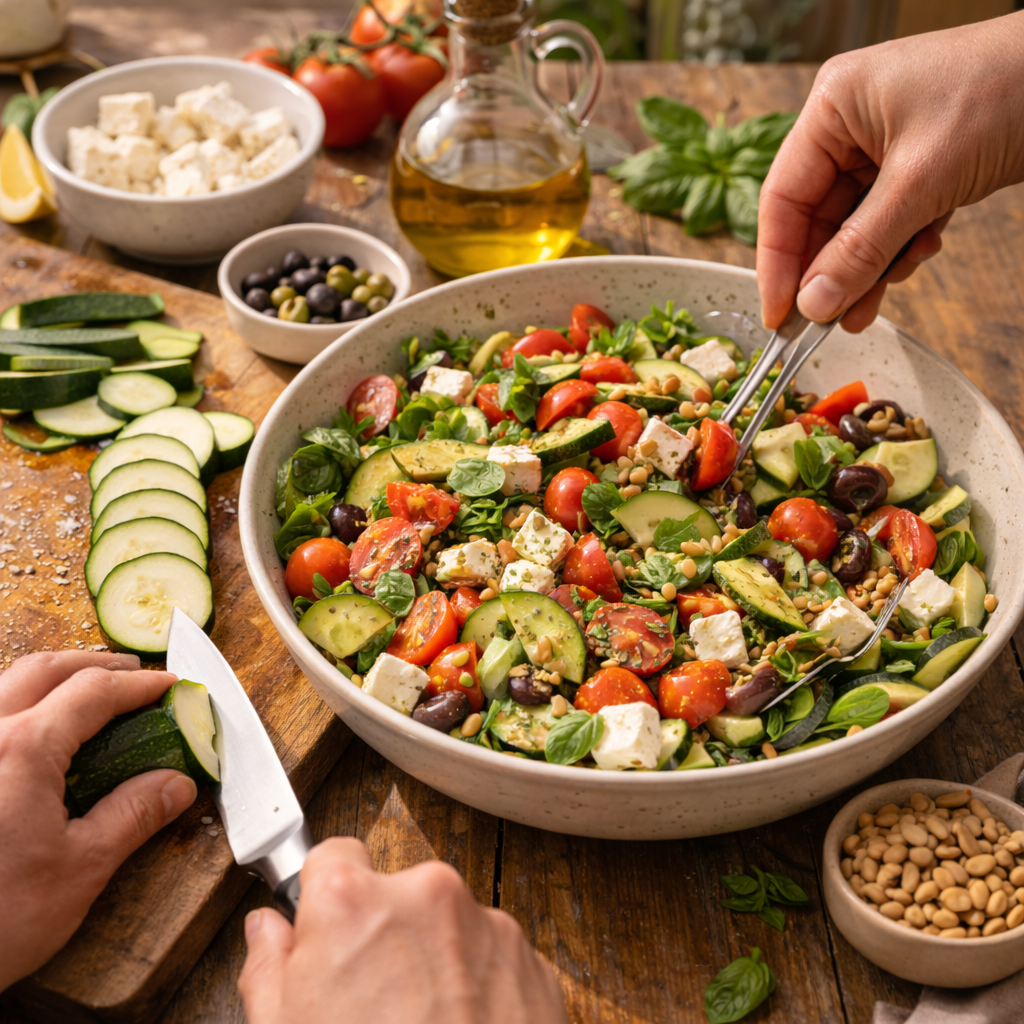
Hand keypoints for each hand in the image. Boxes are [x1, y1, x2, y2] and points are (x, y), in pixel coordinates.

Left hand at [0, 651, 196, 990]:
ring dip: (52, 680)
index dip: (140, 685)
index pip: (95, 691)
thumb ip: (133, 815)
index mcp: (21, 748)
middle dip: (95, 665)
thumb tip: (175, 786)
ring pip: (6, 684)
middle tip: (132, 678)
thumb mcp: (81, 868)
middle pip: (45, 669)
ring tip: (87, 697)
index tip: (168, 688)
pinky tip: (35, 735)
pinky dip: (18, 706)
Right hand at [239, 837, 567, 1023]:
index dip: (324, 897)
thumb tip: (267, 931)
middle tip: (371, 1002)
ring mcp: (488, 925)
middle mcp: (428, 895)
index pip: (333, 854)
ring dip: (435, 960)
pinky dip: (478, 986)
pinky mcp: (532, 962)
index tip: (326, 929)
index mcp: (356, 903)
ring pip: (447, 925)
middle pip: (395, 892)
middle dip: (384, 933)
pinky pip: (490, 956)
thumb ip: (269, 970)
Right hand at [757, 13, 1023, 331]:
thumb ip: (861, 248)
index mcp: (833, 108)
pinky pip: (890, 222)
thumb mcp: (921, 181)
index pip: (783, 199)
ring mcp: (883, 146)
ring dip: (865, 269)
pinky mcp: (916, 166)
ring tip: (866, 308)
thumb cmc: (1005, 88)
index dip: (778, 263)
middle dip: (828, 272)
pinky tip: (919, 254)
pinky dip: (900, 247)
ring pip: (854, 227)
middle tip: (825, 323)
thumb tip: (814, 303)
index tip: (779, 316)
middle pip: (817, 219)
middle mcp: (849, 126)